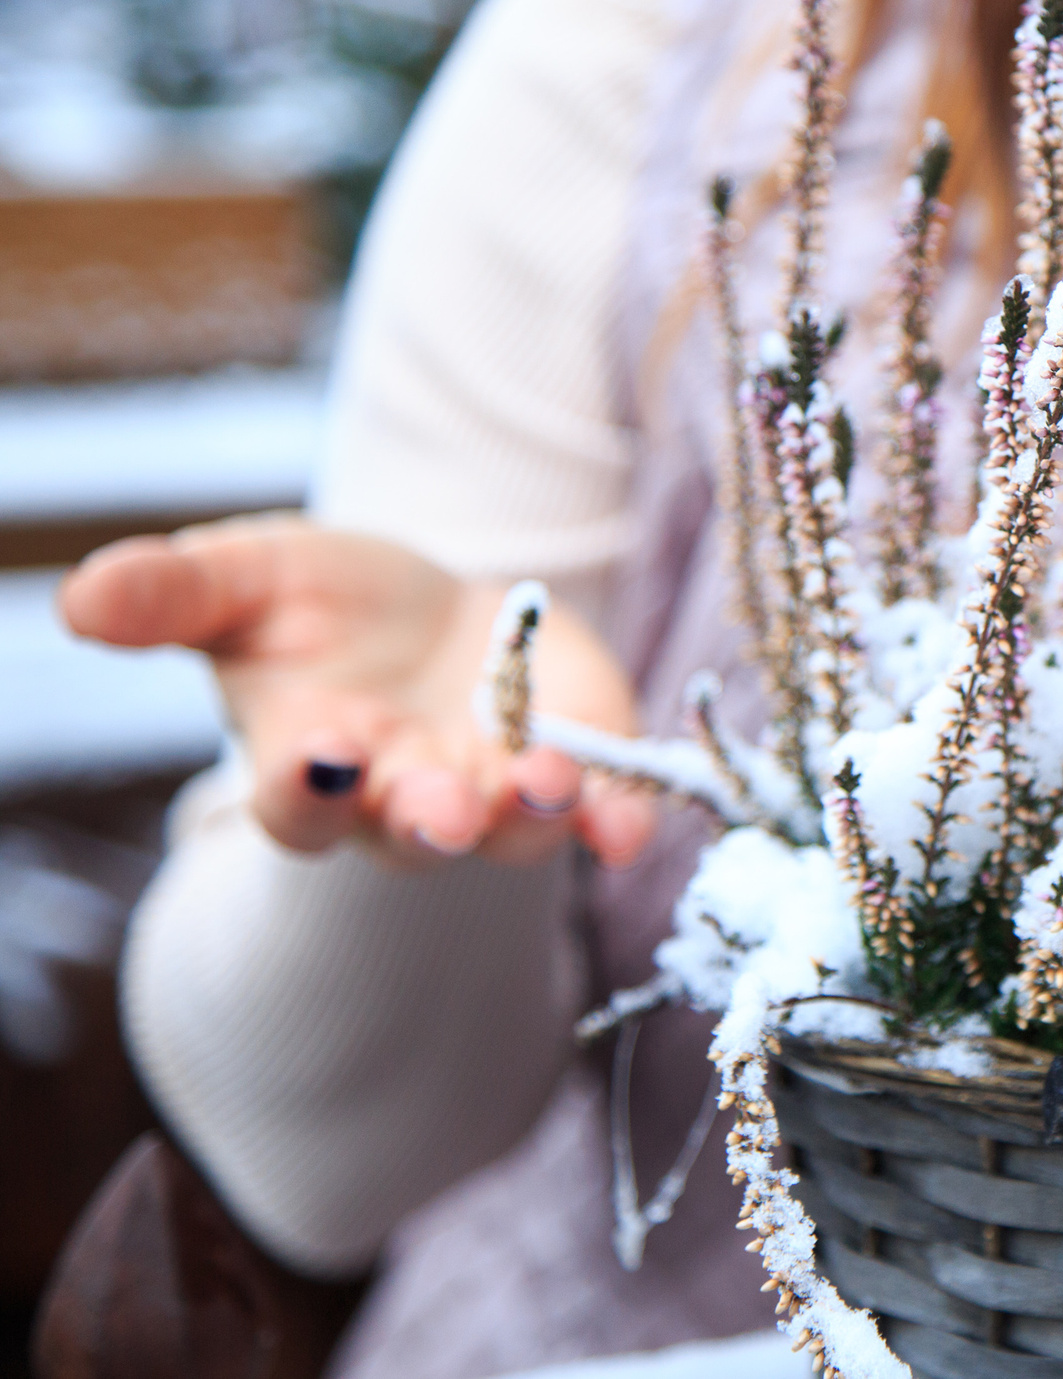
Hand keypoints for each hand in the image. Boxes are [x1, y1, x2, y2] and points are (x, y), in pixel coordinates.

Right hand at [57, 516, 655, 867]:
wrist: (432, 609)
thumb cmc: (319, 604)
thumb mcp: (243, 580)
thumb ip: (172, 596)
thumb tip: (78, 597)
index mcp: (315, 767)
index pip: (300, 805)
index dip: (306, 788)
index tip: (320, 750)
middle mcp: (407, 800)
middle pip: (413, 833)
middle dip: (427, 817)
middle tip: (438, 804)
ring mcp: (496, 792)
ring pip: (513, 832)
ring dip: (531, 813)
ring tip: (543, 779)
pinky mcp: (582, 767)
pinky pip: (603, 814)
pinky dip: (619, 821)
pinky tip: (633, 826)